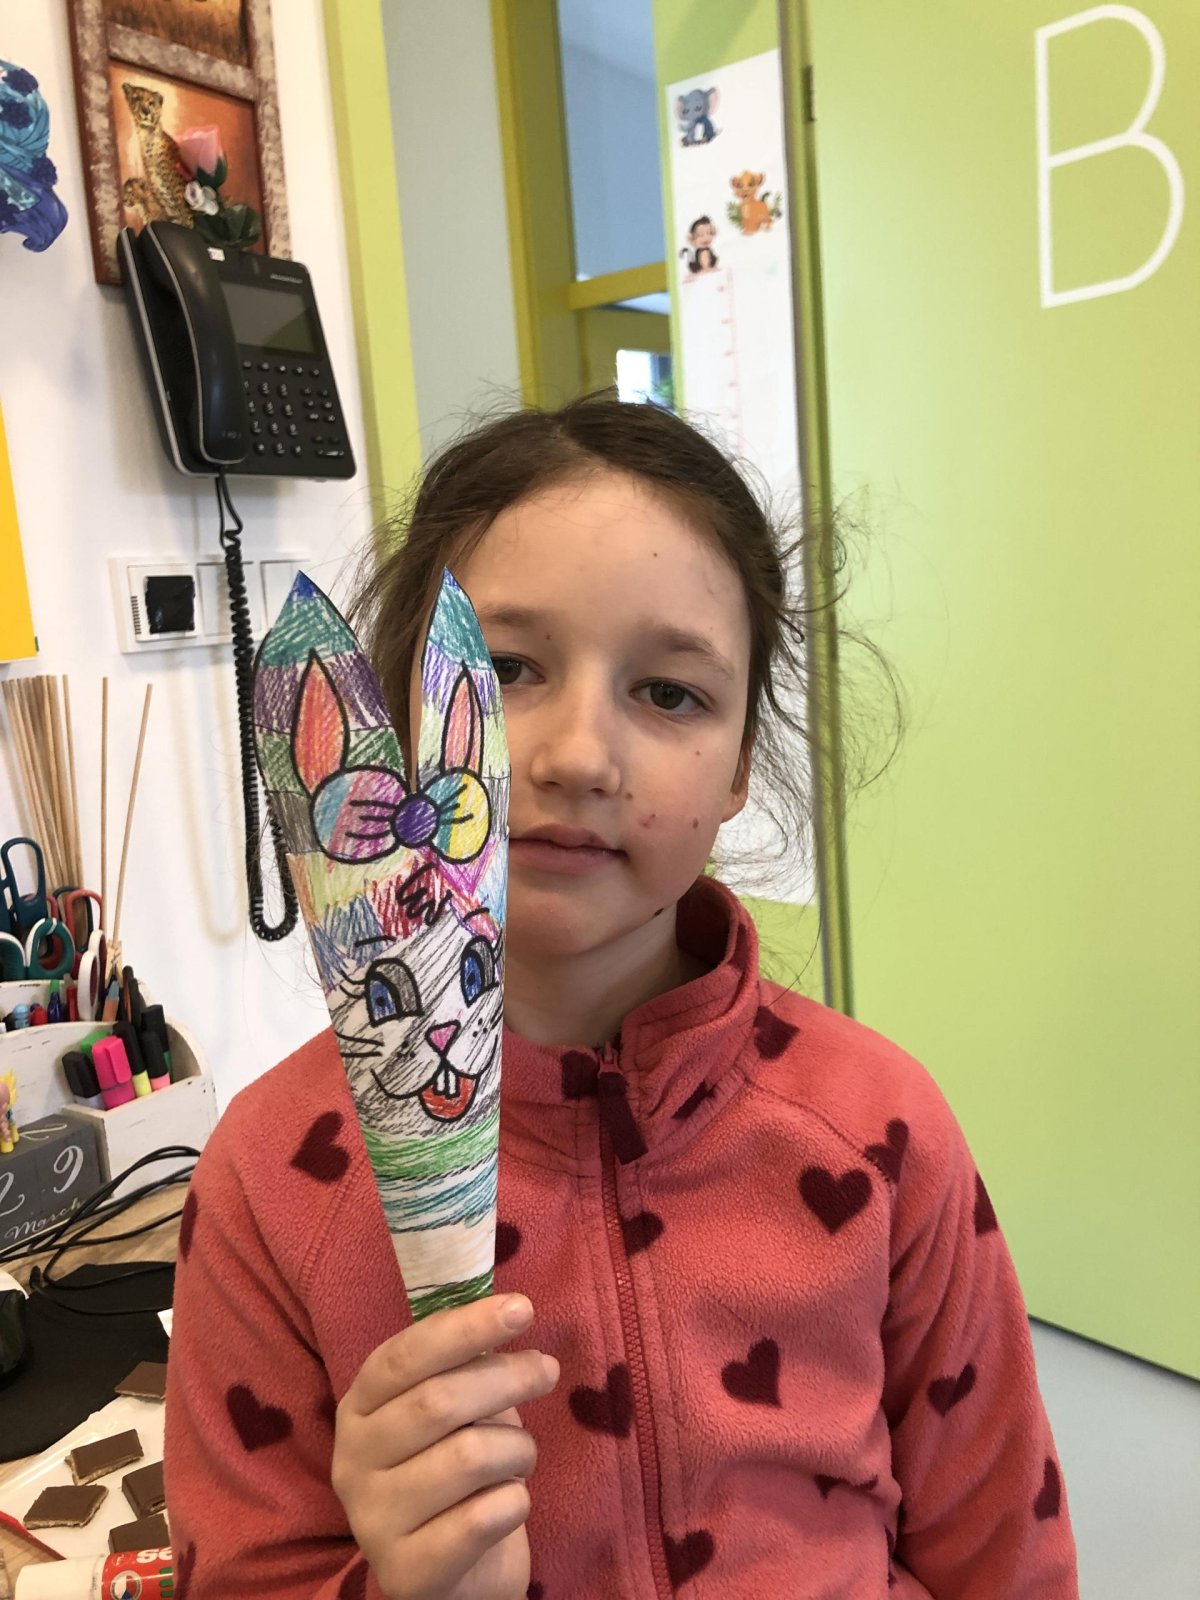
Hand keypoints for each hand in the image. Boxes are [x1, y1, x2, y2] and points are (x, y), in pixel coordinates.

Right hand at [332, 1294, 558, 1599]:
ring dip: (517, 1450)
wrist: (457, 1575)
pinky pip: (482, 1519)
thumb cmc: (458, 1474)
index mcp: (359, 1408)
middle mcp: (352, 1462)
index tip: (522, 1309)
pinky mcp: (404, 1574)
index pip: (406, 1356)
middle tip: (546, 1372)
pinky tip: (510, 1503)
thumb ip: (466, 1367)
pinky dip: (515, 1502)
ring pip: (467, 1458)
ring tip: (520, 1458)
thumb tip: (510, 1314)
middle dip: (506, 1378)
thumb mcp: (455, 1411)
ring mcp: (372, 1521)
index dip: (466, 1328)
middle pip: (438, 1401)